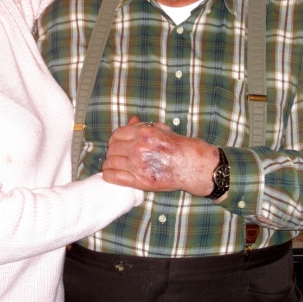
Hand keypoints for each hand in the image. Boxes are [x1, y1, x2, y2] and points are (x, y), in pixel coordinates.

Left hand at [102, 117, 218, 195]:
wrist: (194, 166)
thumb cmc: (180, 147)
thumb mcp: (163, 130)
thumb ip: (144, 126)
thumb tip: (131, 120)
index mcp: (144, 133)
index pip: (118, 134)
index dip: (114, 139)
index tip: (115, 143)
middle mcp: (139, 148)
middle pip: (113, 148)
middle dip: (112, 151)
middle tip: (115, 154)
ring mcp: (139, 165)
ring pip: (111, 162)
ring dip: (109, 163)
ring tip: (112, 164)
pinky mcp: (140, 181)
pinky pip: (115, 178)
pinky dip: (109, 176)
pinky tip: (109, 174)